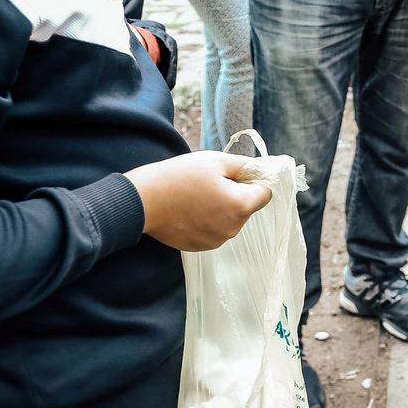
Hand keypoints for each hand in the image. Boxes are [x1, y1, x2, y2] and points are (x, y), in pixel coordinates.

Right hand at [129, 151, 271, 250]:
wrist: (143, 201)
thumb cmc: (179, 177)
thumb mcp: (215, 161)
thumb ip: (244, 165)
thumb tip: (261, 169)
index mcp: (241, 206)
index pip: (265, 193)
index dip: (253, 181)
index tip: (236, 174)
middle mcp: (233, 229)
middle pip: (246, 207)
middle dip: (235, 194)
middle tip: (210, 182)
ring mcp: (216, 240)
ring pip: (230, 219)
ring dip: (221, 207)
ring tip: (196, 195)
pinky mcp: (200, 246)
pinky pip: (214, 230)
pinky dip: (207, 219)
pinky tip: (189, 209)